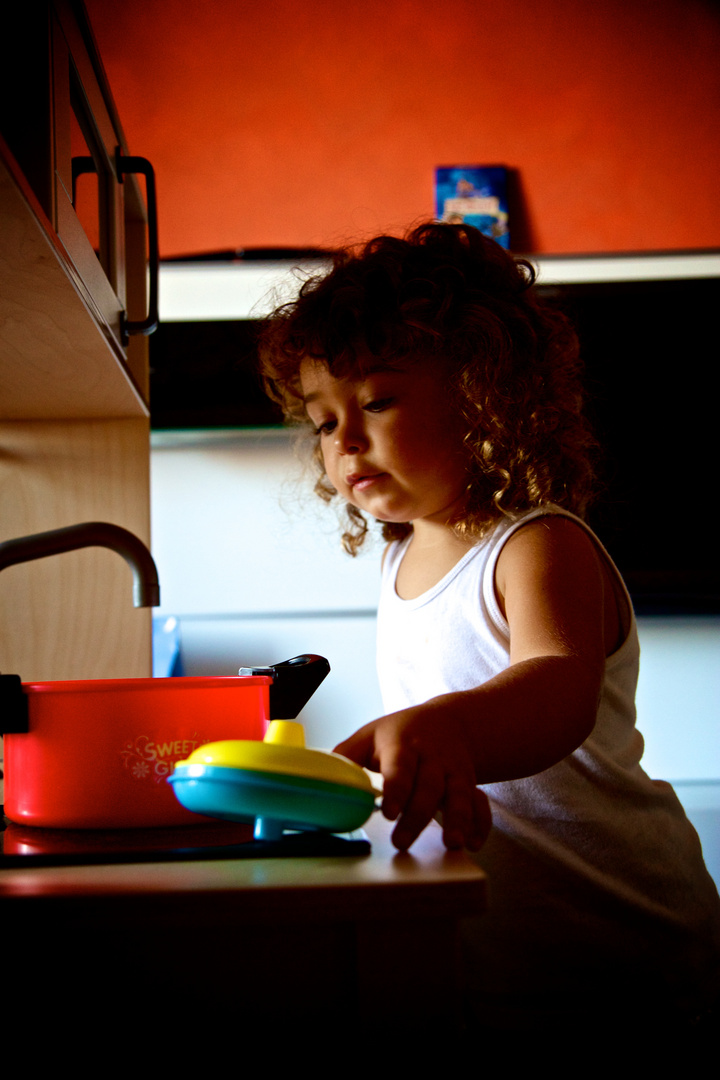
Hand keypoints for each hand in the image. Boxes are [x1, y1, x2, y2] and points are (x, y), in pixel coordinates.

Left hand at [334, 703, 490, 851]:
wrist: (448, 720)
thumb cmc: (400, 733)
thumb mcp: (369, 736)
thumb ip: (345, 758)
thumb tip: (317, 780)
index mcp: (403, 744)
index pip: (400, 766)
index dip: (396, 789)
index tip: (389, 811)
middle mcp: (432, 758)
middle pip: (429, 787)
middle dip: (417, 816)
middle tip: (401, 842)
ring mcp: (455, 771)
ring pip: (460, 794)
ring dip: (458, 820)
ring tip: (453, 844)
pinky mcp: (471, 784)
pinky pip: (481, 804)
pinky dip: (481, 824)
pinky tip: (474, 843)